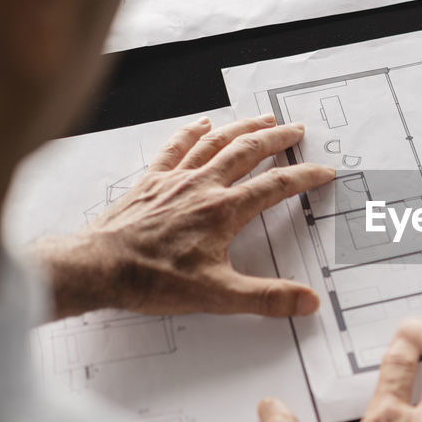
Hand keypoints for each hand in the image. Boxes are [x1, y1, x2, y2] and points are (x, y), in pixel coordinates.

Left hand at [31, 114, 334, 319]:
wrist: (98, 267)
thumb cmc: (152, 279)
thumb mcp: (217, 295)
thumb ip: (266, 298)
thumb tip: (306, 302)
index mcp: (224, 211)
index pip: (276, 186)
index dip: (305, 177)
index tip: (323, 171)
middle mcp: (203, 186)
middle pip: (248, 151)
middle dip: (277, 139)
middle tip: (297, 130)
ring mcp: (175, 179)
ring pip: (217, 142)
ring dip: (243, 127)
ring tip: (263, 119)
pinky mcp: (151, 181)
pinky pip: (177, 147)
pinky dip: (193, 132)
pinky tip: (203, 123)